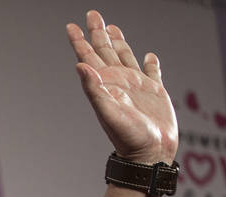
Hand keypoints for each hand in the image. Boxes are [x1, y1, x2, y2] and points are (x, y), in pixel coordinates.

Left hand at [67, 10, 177, 163]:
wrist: (149, 154)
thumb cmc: (128, 137)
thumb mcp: (108, 112)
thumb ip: (93, 89)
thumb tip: (79, 65)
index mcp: (105, 84)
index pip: (88, 57)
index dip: (80, 41)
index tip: (71, 25)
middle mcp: (118, 83)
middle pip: (105, 51)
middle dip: (98, 32)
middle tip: (92, 14)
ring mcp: (137, 87)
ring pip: (126, 57)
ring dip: (119, 42)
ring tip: (113, 28)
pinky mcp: (155, 93)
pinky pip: (152, 73)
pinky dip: (151, 63)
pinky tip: (150, 56)